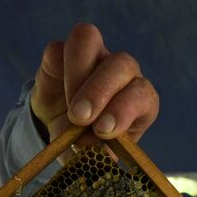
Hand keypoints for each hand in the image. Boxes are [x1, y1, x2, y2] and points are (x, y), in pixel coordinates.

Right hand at [30, 23, 159, 144]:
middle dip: (99, 90)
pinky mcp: (61, 54)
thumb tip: (97, 154)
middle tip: (79, 118)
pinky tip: (53, 94)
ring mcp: (93, 57)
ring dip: (76, 75)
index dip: (124, 108)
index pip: (142, 93)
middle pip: (121, 63)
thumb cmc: (88, 145)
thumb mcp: (96, 156)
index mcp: (138, 100)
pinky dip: (54, 69)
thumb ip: (99, 155)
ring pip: (89, 40)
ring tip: (67, 108)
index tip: (103, 131)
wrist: (60, 134)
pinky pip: (58, 49)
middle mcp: (121, 74)